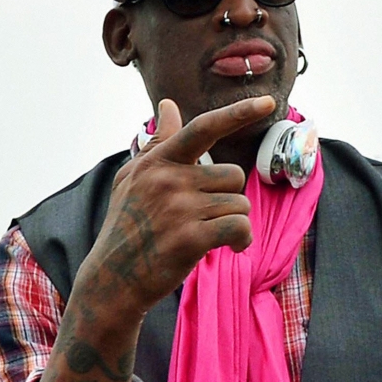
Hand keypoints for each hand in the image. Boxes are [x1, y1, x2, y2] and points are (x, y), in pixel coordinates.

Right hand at [75, 95, 274, 319]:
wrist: (113, 279)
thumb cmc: (127, 226)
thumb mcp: (133, 179)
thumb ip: (157, 143)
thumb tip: (168, 105)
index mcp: (157, 161)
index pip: (203, 128)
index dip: (238, 113)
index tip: (268, 102)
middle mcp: (168, 179)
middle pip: (233, 176)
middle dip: (228, 197)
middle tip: (203, 217)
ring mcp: (179, 208)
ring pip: (240, 204)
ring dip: (233, 221)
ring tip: (207, 234)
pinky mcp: (191, 237)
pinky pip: (240, 226)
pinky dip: (242, 239)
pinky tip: (230, 247)